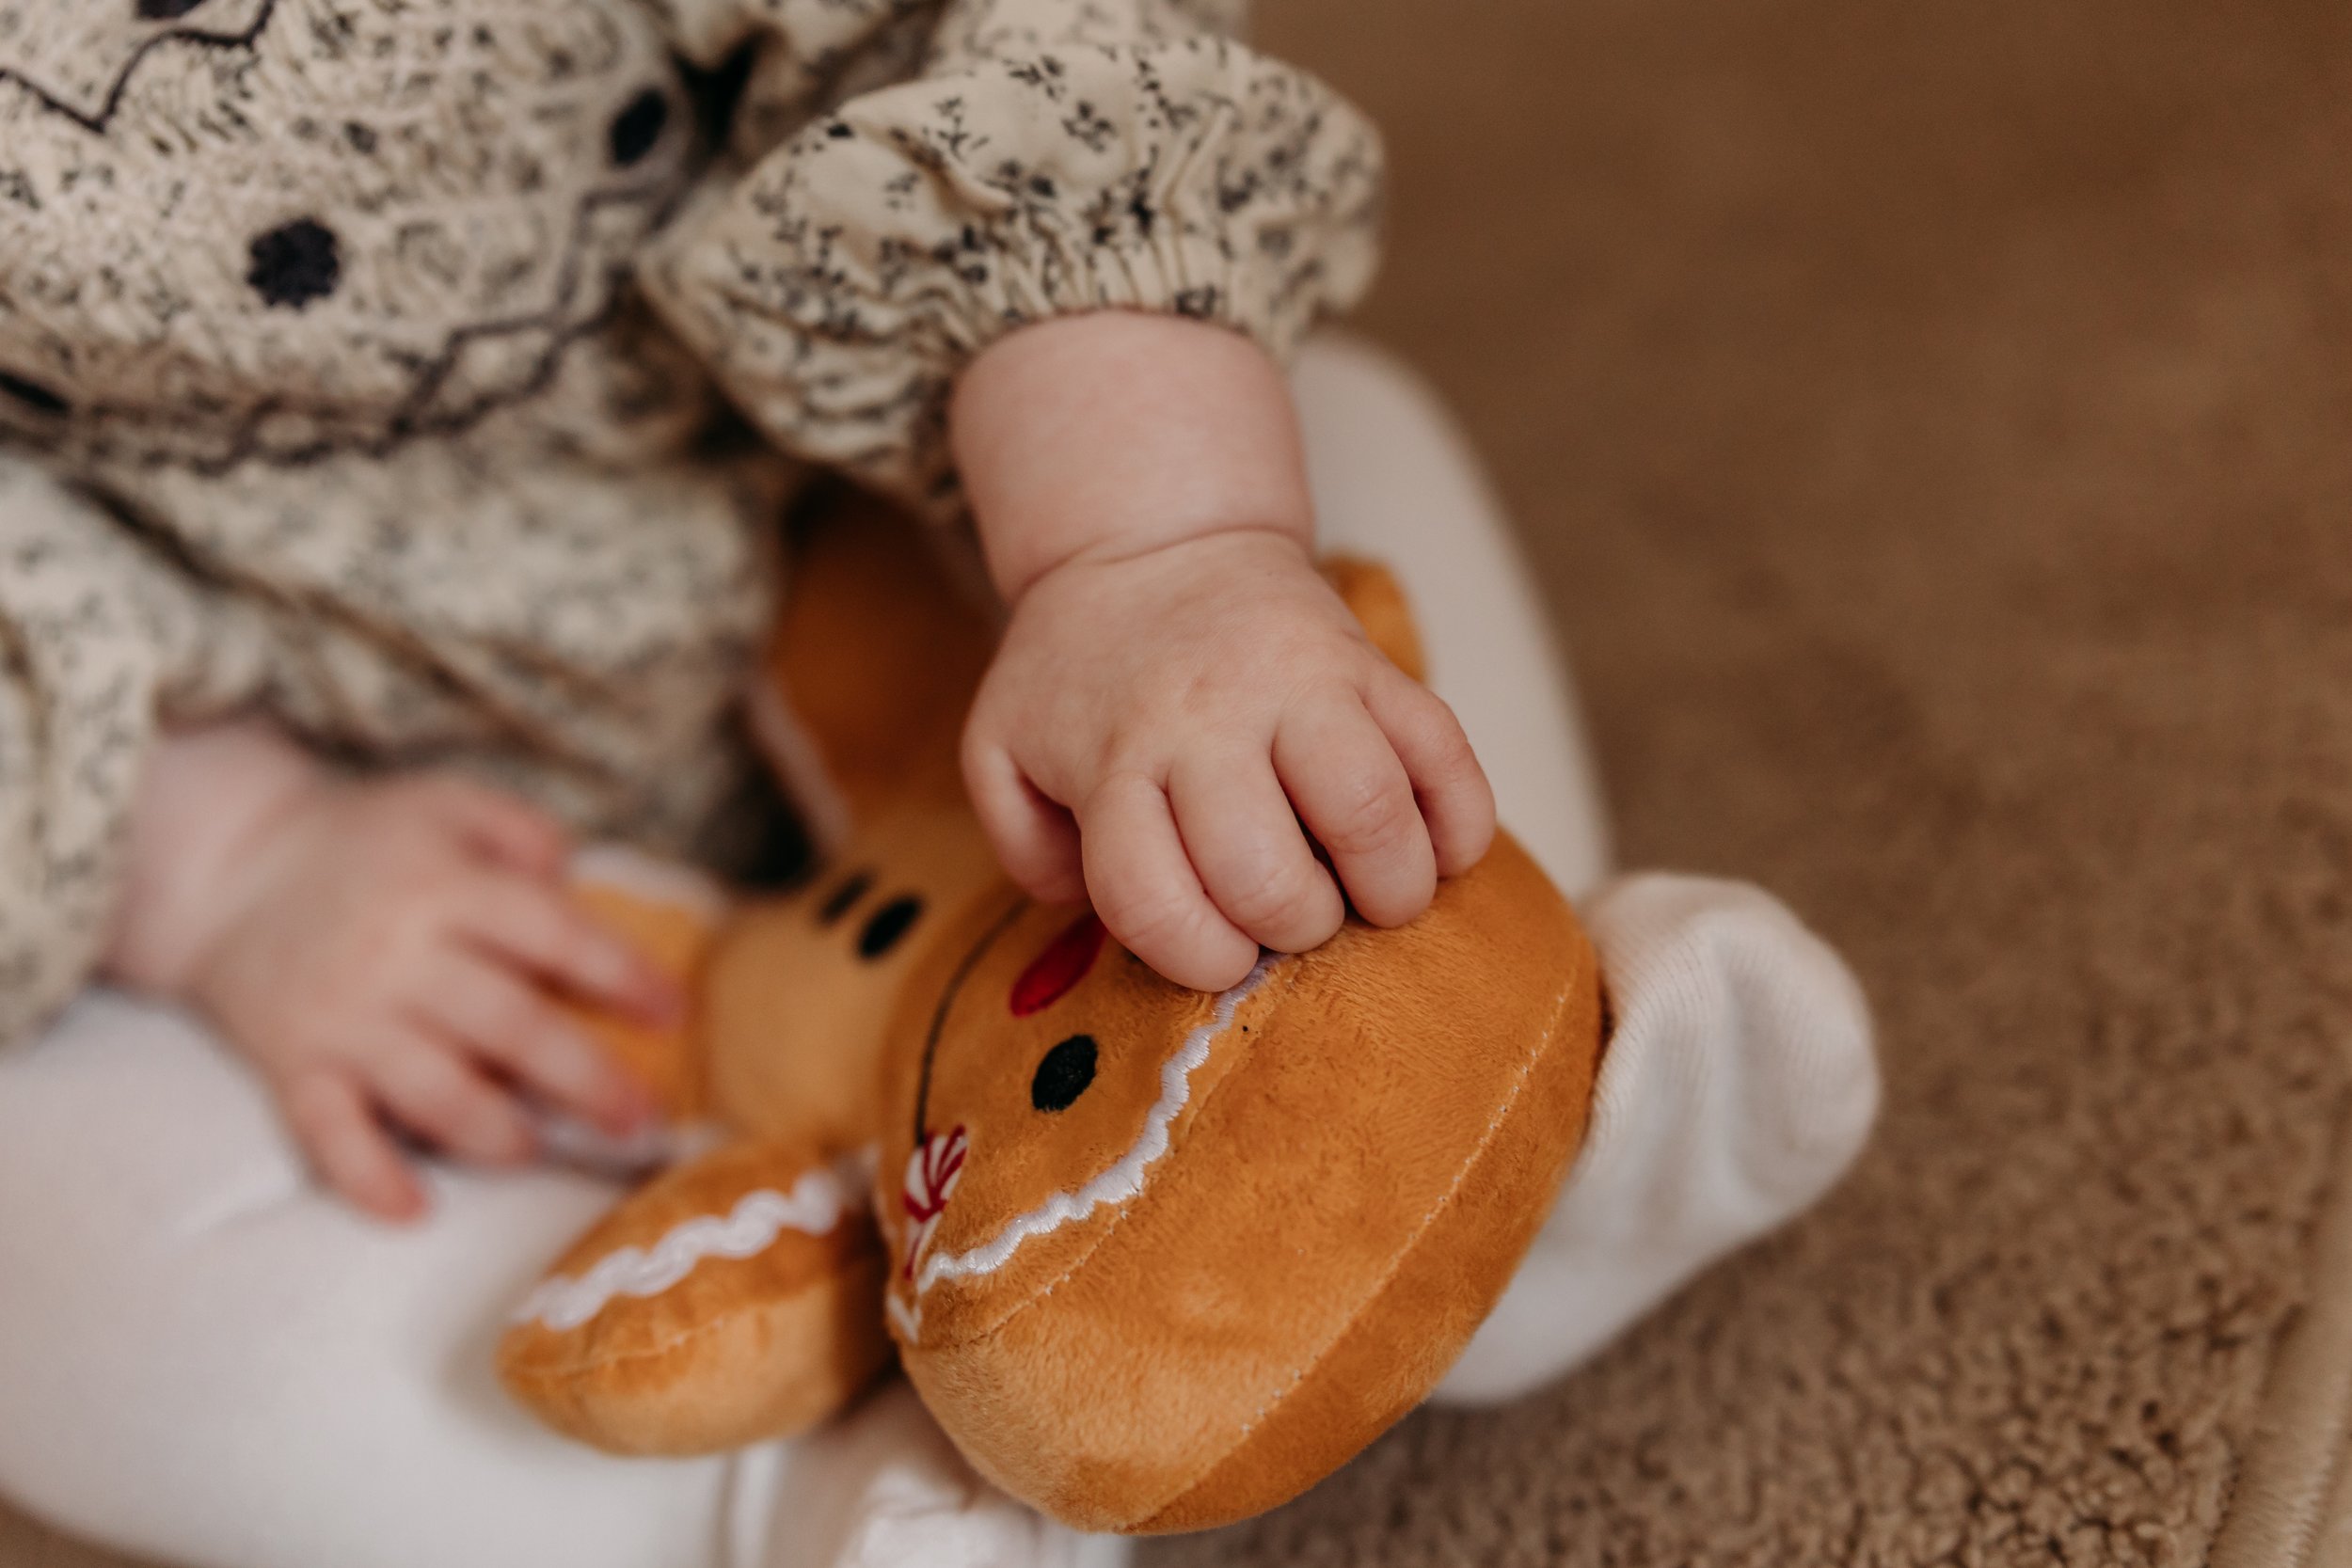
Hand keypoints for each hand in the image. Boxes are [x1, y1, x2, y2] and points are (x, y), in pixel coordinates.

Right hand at [106, 727, 675, 1220]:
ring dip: (499, 1134)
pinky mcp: (293, 1065)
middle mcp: (397, 956)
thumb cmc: (367, 842)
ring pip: (433, 1091)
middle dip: (584, 1080)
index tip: (673, 1012)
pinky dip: (369, 1178)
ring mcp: (343, 1018)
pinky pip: (328, 1134)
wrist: (229, 868)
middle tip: (639, 1118)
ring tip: (542, 1149)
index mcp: (445, 887)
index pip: (551, 934)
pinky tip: (416, 1210)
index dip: (620, 974)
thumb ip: (522, 833)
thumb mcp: (447, 802)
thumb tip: (578, 877)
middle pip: (508, 1026)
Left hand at [963, 528, 1494, 990]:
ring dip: (1388, 889)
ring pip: (1371, 813)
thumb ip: (1023, 843)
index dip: (1196, 957)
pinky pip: (1447, 757)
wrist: (1156, 540)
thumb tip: (1087, 910)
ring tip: (1374, 896)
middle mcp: (1210, 720)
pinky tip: (1432, 848)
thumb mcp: (1002, 746)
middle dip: (1291, 927)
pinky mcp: (1377, 665)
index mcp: (1117, 757)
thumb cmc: (1081, 672)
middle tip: (1294, 915)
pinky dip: (1458, 826)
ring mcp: (1305, 684)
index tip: (1219, 954)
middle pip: (1267, 875)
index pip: (1153, 898)